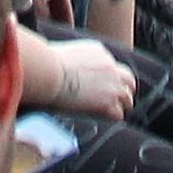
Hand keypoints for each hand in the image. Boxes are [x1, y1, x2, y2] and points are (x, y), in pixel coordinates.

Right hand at [13, 27, 133, 116]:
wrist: (48, 72)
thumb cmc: (44, 65)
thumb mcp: (61, 54)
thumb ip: (68, 61)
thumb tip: (54, 65)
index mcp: (99, 52)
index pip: (112, 65)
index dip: (109, 78)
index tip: (101, 86)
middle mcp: (110, 66)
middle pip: (128, 79)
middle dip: (123, 90)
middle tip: (115, 101)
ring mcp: (112, 85)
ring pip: (127, 99)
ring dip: (120, 106)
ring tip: (110, 114)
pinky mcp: (108, 104)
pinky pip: (119, 115)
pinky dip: (111, 118)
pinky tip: (99, 120)